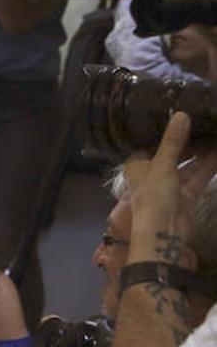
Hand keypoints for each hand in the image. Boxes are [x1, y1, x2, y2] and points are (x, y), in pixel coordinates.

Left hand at [124, 112, 216, 266]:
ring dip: (202, 152)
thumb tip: (181, 114)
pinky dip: (209, 165)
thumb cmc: (153, 196)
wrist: (164, 232)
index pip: (150, 143)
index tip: (180, 113)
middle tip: (204, 121)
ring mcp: (171, 184)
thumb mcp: (163, 165)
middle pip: (172, 153)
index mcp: (137, 165)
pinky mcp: (187, 194)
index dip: (164, 131)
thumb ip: (173, 141)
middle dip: (189, 141)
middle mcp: (153, 172)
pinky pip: (199, 175)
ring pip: (189, 164)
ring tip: (214, 132)